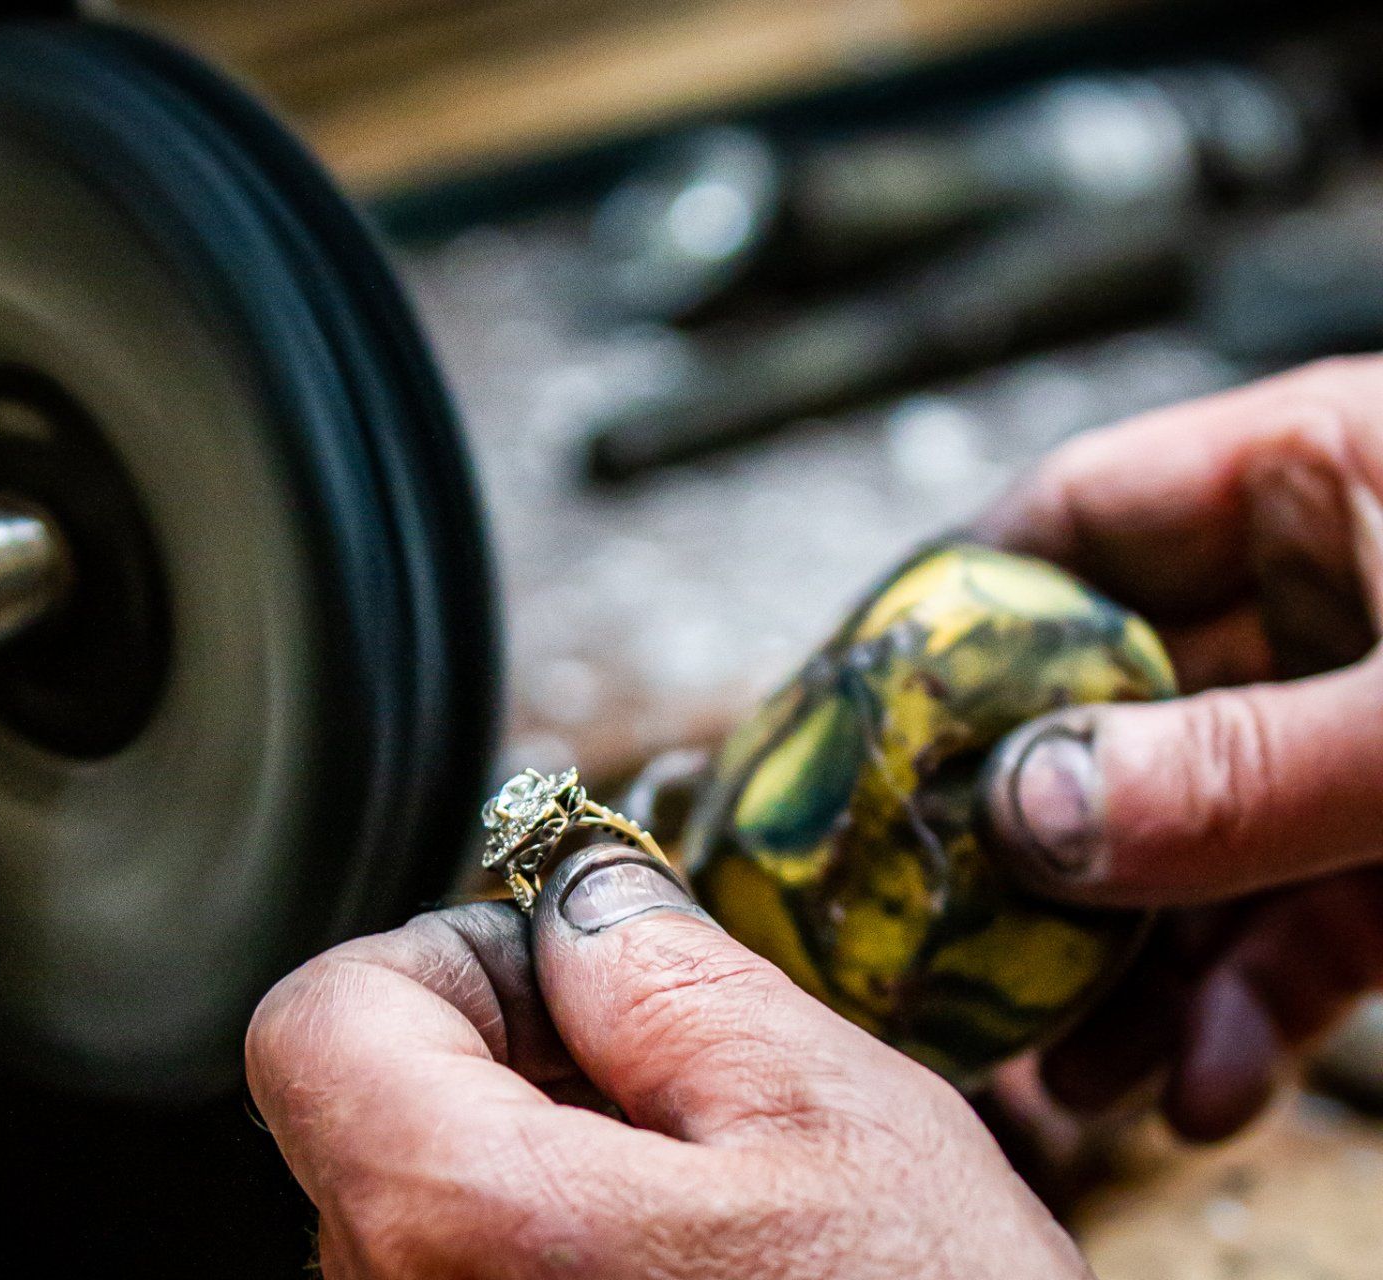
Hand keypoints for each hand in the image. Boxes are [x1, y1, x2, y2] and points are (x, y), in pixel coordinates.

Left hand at [247, 846, 1087, 1278]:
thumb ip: (663, 977)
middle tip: (663, 1096)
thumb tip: (578, 900)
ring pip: (411, 1222)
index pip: (315, 1025)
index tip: (559, 986)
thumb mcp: (829, 1118)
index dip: (442, 967)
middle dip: (501, 1067)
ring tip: (691, 1214)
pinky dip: (537, 1264)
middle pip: (362, 1123)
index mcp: (461, 1227)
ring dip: (528, 1175)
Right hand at [977, 355, 1382, 1140]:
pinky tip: (1199, 1084)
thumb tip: (1028, 807)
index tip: (852, 727)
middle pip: (1103, 703)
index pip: (1066, 520)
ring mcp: (1368, 727)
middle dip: (1021, 840)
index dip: (942, 617)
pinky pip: (1295, 918)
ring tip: (1059, 1065)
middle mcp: (1326, 596)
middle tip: (929, 935)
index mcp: (1322, 476)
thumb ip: (1243, 763)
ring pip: (1186, 834)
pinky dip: (1242, 1006)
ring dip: (1120, 959)